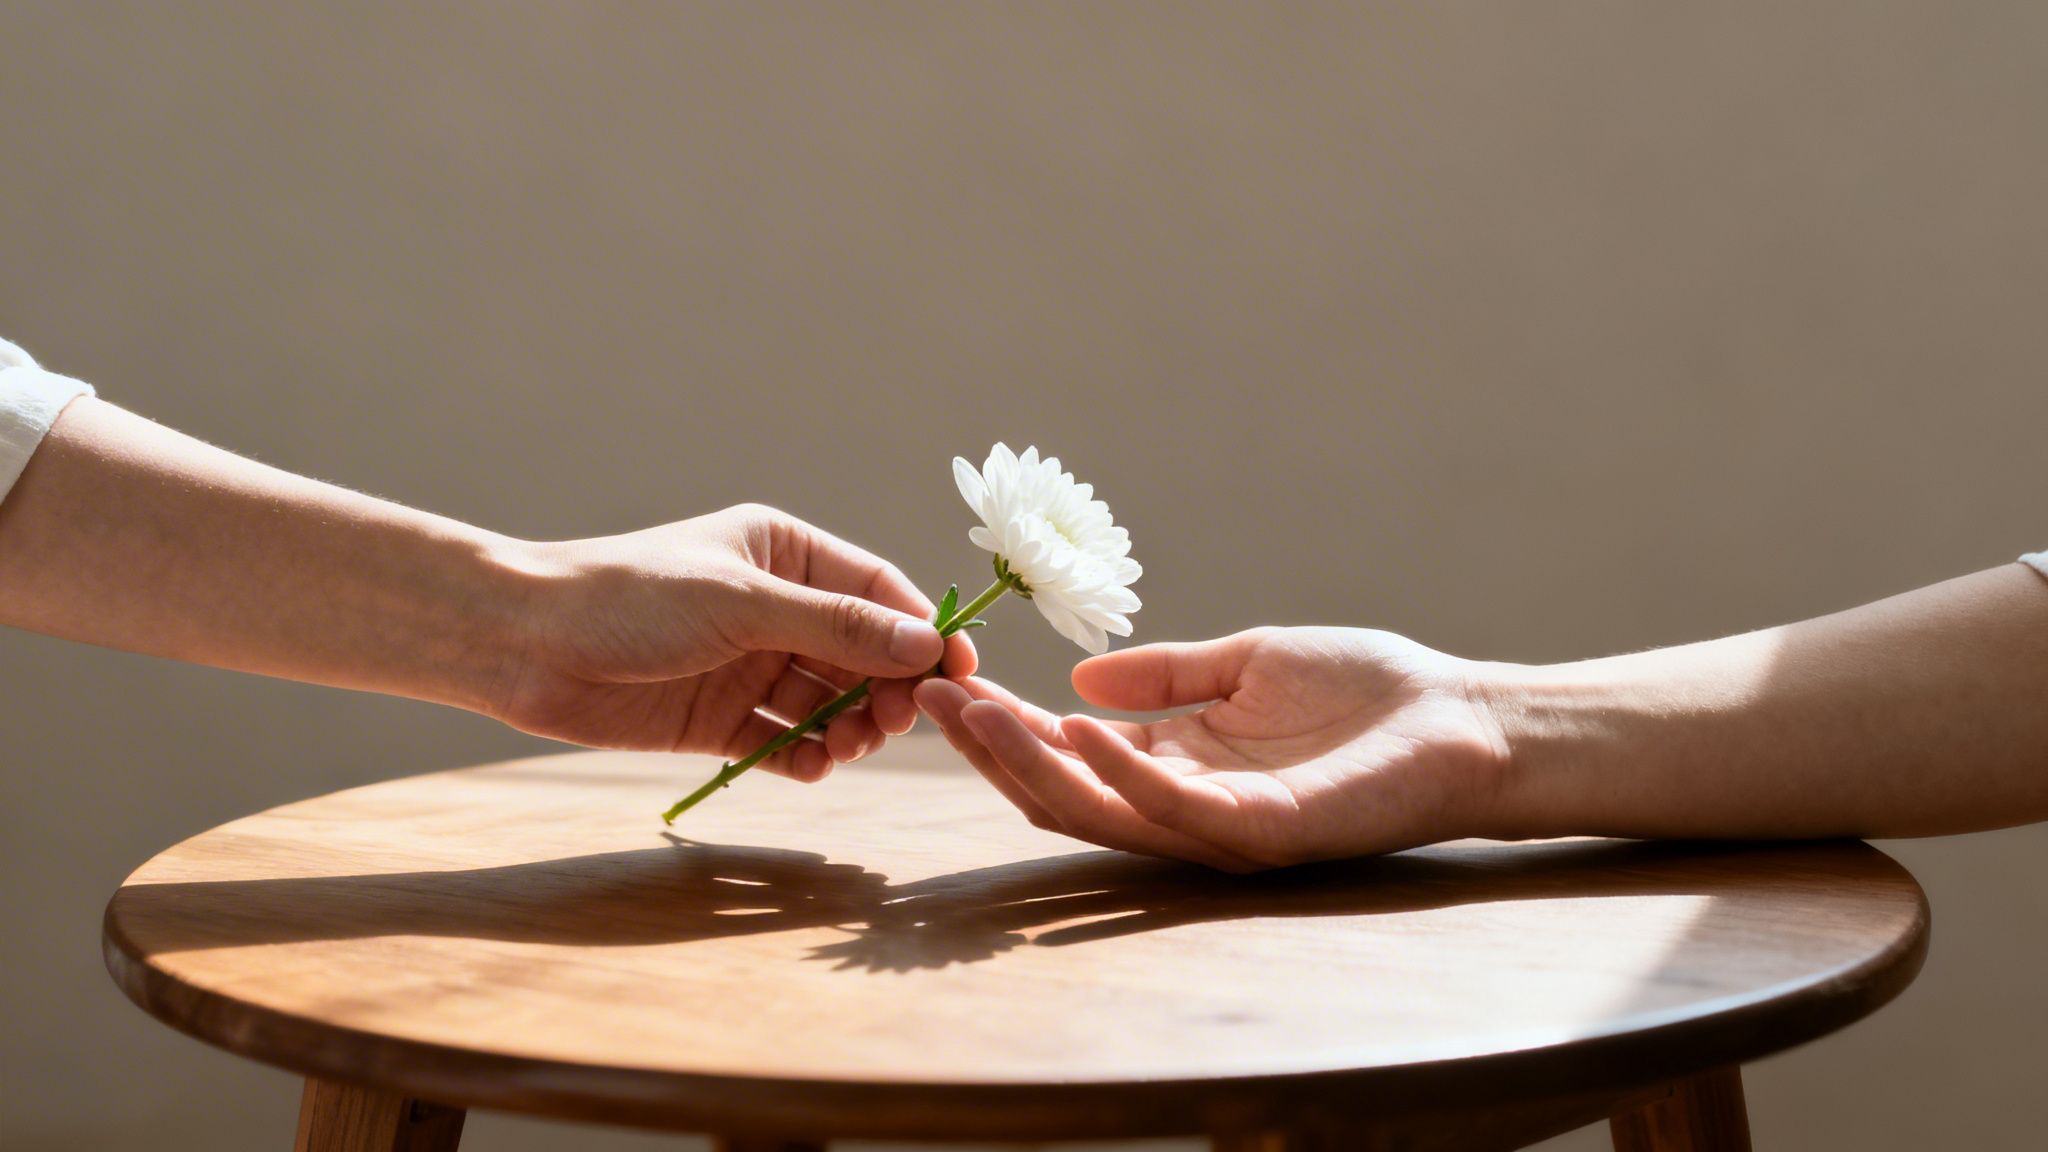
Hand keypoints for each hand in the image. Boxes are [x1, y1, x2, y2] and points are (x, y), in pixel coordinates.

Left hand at [494, 504, 974, 778]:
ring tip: (846, 749)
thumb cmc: (629, 598)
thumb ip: (836, 627)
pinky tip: (807, 768)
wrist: (523, 645)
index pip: (877, 592)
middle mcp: (774, 608)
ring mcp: (747, 666)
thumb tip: (926, 645)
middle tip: (896, 724)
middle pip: (861, 654)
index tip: (958, 674)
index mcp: (784, 554)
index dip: (921, 632)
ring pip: (827, 703)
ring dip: (848, 729)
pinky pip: (782, 741)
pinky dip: (803, 757)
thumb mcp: (743, 603)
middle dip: (886, 690)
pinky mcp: (718, 720)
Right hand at [914, 627, 1505, 870]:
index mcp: (1177, 768)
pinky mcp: (1265, 832)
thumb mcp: (1244, 664)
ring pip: (1099, 814)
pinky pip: (1174, 812)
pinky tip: (1075, 726)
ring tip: (974, 713)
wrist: (1465, 718)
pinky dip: (1118, 772)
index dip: (1003, 727)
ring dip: (1029, 764)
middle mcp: (1186, 809)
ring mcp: (1221, 828)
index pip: (1068, 759)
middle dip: (991, 751)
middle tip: (931, 700)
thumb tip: (1077, 679)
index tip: (947, 681)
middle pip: (1063, 796)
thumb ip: (1165, 675)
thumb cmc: (1368, 693)